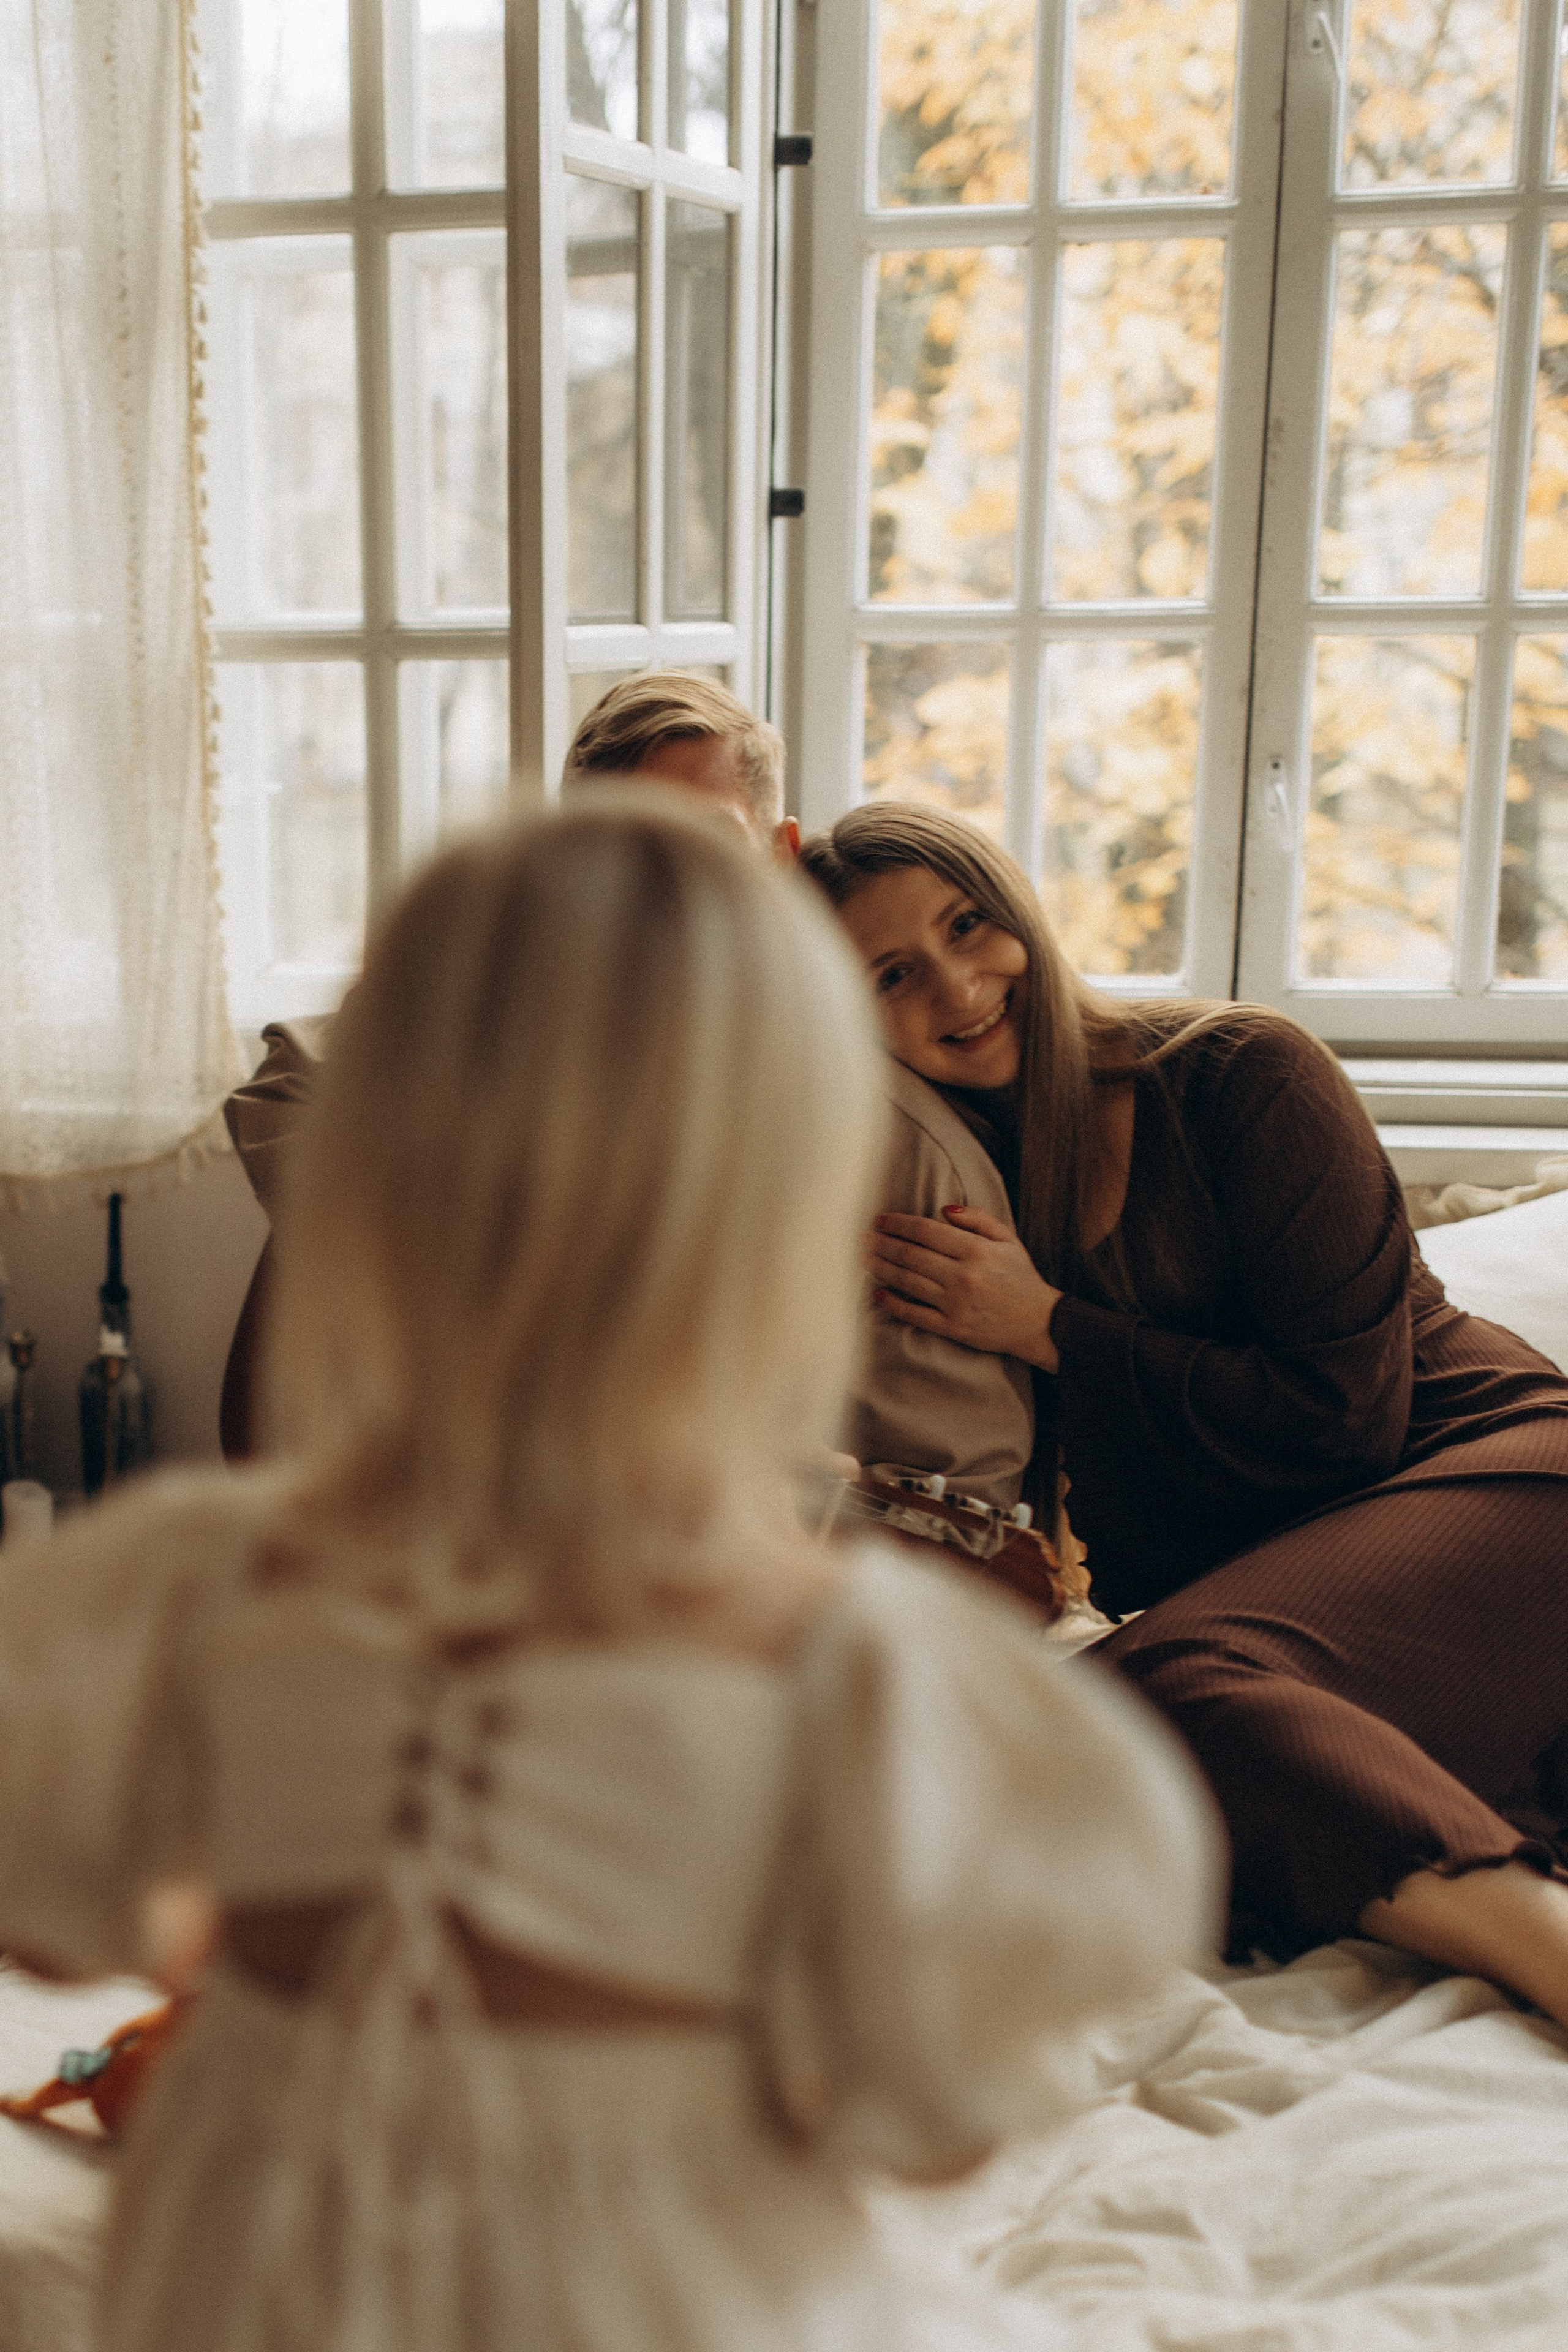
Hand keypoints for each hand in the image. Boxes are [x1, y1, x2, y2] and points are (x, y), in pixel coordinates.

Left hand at [867, 1206, 1062, 1371]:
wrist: (1038, 1323)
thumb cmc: (1020, 1278)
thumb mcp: (1008, 1240)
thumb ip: (978, 1220)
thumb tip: (943, 1209)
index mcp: (976, 1251)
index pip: (926, 1231)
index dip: (899, 1223)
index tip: (880, 1219)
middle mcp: (963, 1276)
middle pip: (911, 1255)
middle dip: (883, 1243)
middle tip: (862, 1237)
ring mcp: (956, 1304)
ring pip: (909, 1281)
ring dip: (882, 1268)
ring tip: (864, 1258)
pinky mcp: (952, 1327)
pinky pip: (915, 1314)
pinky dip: (894, 1303)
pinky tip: (878, 1293)